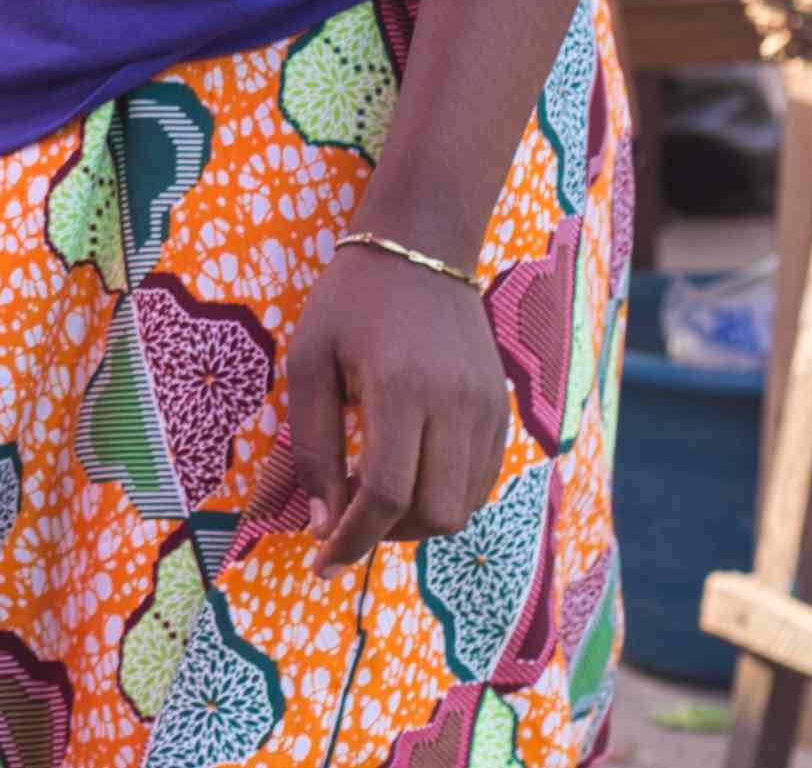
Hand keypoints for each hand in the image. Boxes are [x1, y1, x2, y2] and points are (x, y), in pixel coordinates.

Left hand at [278, 237, 509, 569]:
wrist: (420, 248)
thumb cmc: (349, 303)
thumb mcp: (309, 364)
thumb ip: (314, 447)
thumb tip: (324, 524)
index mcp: (401, 389)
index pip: (387, 494)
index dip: (352, 540)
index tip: (321, 563)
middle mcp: (455, 404)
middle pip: (434, 512)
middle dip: (385, 535)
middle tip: (346, 518)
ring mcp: (488, 408)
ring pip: (464, 506)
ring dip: (416, 520)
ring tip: (375, 494)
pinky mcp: (502, 409)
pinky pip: (481, 482)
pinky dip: (445, 496)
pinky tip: (410, 473)